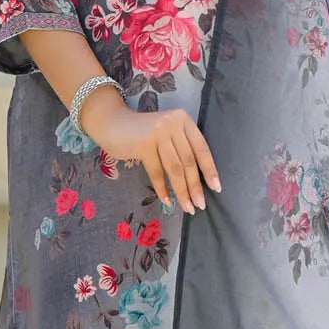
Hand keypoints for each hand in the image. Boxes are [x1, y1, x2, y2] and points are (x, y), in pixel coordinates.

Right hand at [81, 90, 219, 215]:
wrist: (111, 122)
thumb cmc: (142, 132)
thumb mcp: (166, 134)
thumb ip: (180, 147)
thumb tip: (197, 180)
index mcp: (184, 120)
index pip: (201, 148)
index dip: (209, 169)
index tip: (216, 188)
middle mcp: (173, 124)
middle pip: (188, 161)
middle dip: (195, 186)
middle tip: (200, 205)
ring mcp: (158, 133)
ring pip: (175, 168)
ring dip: (182, 191)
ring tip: (187, 207)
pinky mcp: (144, 144)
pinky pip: (157, 172)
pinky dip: (162, 188)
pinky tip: (167, 201)